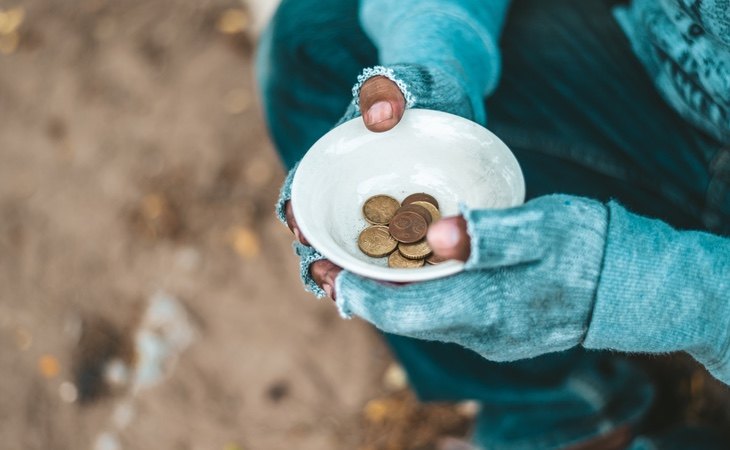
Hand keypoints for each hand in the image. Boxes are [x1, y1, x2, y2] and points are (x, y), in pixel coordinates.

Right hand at [279, 63, 480, 298]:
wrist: (449, 104)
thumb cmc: (419, 87)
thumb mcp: (403, 82)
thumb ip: (388, 91)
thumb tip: (380, 113)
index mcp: (336, 162)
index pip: (304, 189)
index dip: (298, 211)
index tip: (299, 227)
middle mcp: (351, 195)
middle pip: (325, 233)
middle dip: (322, 259)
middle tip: (327, 279)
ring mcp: (379, 217)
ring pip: (356, 254)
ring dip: (352, 277)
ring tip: (355, 297)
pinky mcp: (408, 232)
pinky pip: (394, 259)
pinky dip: (391, 277)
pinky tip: (401, 294)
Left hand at [334, 195, 609, 361]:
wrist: (637, 287)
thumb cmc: (592, 247)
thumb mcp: (546, 227)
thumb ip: (491, 235)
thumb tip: (436, 236)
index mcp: (489, 307)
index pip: (406, 310)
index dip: (362, 294)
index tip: (327, 274)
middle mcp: (484, 333)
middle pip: (407, 319)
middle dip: (363, 295)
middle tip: (325, 268)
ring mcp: (493, 338)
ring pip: (424, 320)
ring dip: (387, 298)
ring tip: (354, 268)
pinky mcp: (502, 331)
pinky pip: (446, 317)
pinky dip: (417, 298)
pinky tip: (407, 275)